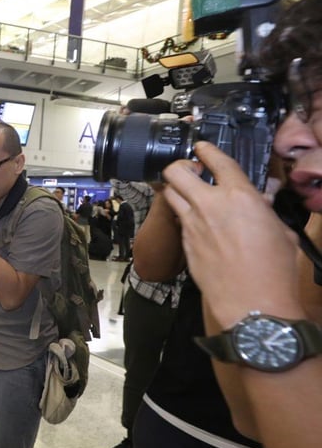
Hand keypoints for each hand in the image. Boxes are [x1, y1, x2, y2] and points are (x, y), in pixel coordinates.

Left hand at [162, 142, 303, 326]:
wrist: (251, 301)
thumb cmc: (274, 268)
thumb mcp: (279, 231)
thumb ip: (265, 209)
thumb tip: (262, 200)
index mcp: (240, 196)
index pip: (217, 161)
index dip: (206, 149)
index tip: (201, 146)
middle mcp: (210, 204)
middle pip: (176, 172)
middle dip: (179, 166)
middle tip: (188, 170)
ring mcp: (192, 223)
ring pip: (169, 193)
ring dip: (175, 188)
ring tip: (186, 192)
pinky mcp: (184, 242)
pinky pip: (177, 219)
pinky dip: (183, 214)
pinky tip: (194, 221)